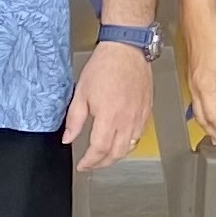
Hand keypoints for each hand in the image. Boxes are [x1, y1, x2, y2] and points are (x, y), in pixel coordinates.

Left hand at [63, 35, 152, 171]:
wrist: (126, 51)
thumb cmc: (104, 67)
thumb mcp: (81, 94)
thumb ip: (74, 120)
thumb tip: (68, 138)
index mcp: (108, 116)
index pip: (99, 149)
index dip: (90, 161)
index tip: (83, 165)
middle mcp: (126, 119)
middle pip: (117, 153)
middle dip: (102, 164)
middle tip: (92, 165)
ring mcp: (139, 116)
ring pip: (130, 146)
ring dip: (117, 156)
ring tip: (105, 157)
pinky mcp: (147, 111)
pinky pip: (139, 135)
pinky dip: (129, 143)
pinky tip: (121, 141)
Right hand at [180, 15, 215, 148]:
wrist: (198, 22)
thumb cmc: (213, 37)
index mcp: (205, 86)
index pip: (214, 116)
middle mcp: (195, 86)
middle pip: (202, 118)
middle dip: (213, 133)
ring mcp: (192, 82)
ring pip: (197, 111)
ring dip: (207, 125)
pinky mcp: (193, 76)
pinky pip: (196, 102)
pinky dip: (203, 113)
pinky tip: (208, 113)